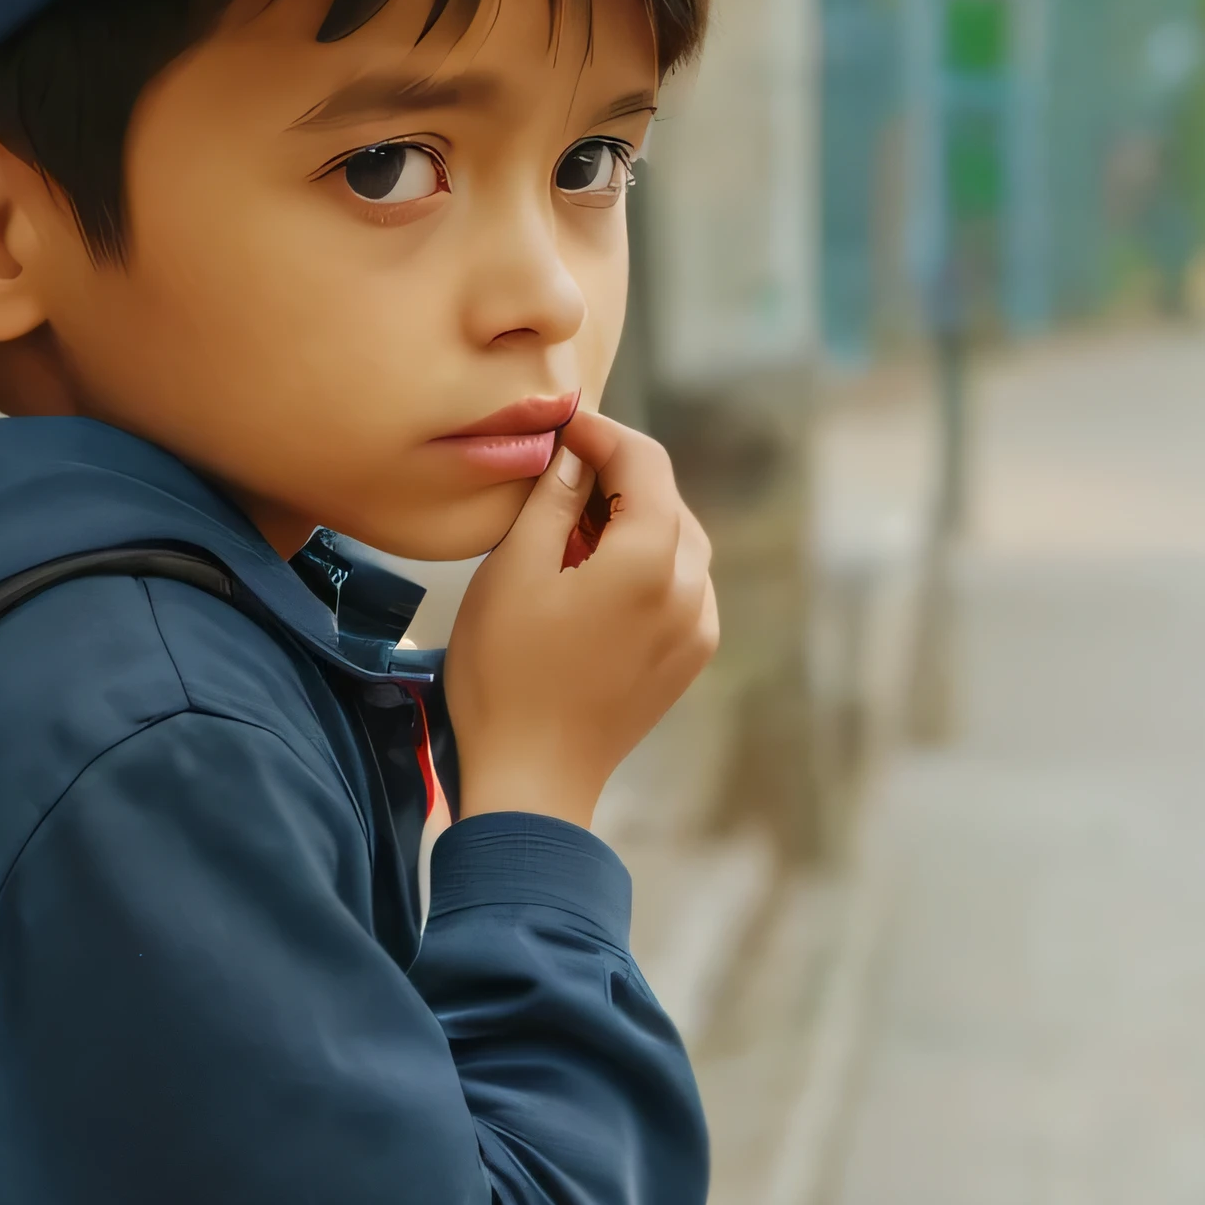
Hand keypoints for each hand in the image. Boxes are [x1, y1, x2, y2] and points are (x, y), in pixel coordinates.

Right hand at [442, 411, 717, 828]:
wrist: (531, 779)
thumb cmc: (506, 675)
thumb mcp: (514, 571)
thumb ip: (552, 499)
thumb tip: (575, 454)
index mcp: (652, 561)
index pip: (644, 461)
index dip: (602, 432)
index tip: (562, 425)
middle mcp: (692, 590)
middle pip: (668, 500)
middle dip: (618, 478)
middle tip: (557, 479)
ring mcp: (698, 629)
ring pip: (679, 544)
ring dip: (634, 522)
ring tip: (571, 532)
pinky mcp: (690, 659)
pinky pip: (681, 587)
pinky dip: (647, 566)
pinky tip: (597, 581)